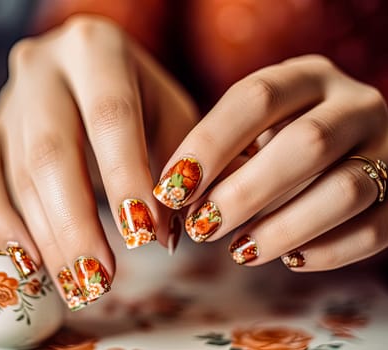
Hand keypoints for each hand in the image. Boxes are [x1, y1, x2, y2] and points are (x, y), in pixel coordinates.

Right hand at [0, 15, 197, 309]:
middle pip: (51, 152)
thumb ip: (175, 166)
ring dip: (46, 236)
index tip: (143, 237)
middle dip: (75, 224)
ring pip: (18, 172)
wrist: (92, 64)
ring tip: (75, 283)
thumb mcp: (170, 112)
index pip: (109, 116)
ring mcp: (9, 98)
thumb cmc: (140, 92)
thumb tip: (161, 237)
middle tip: (99, 279)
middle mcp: (42, 67)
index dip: (124, 177)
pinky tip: (29, 260)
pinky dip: (1, 221)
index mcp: (96, 49)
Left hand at [153, 54, 387, 270]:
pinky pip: (374, 229)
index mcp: (308, 76)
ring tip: (239, 251)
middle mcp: (356, 103)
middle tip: (202, 227)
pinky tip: (290, 260)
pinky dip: (327, 251)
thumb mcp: (256, 127)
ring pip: (344, 190)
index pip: (256, 97)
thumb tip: (176, 201)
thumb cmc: (282, 137)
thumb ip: (223, 153)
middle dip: (245, 192)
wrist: (353, 145)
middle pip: (305, 144)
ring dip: (283, 229)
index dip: (209, 145)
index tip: (171, 188)